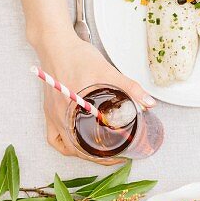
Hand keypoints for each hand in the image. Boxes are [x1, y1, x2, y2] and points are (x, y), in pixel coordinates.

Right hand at [31, 29, 153, 156]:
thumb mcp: (108, 72)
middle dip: (95, 158)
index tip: (119, 157)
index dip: (103, 157)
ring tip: (98, 153)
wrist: (56, 42)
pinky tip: (77, 141)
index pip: (85, 146)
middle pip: (74, 150)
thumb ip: (130, 89)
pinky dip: (64, 142)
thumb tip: (150, 103)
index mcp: (72, 111)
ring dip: (80, 152)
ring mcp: (51, 113)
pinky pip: (52, 135)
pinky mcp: (49, 108)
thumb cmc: (77, 56)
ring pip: (62, 145)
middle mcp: (57, 116)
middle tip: (114, 157)